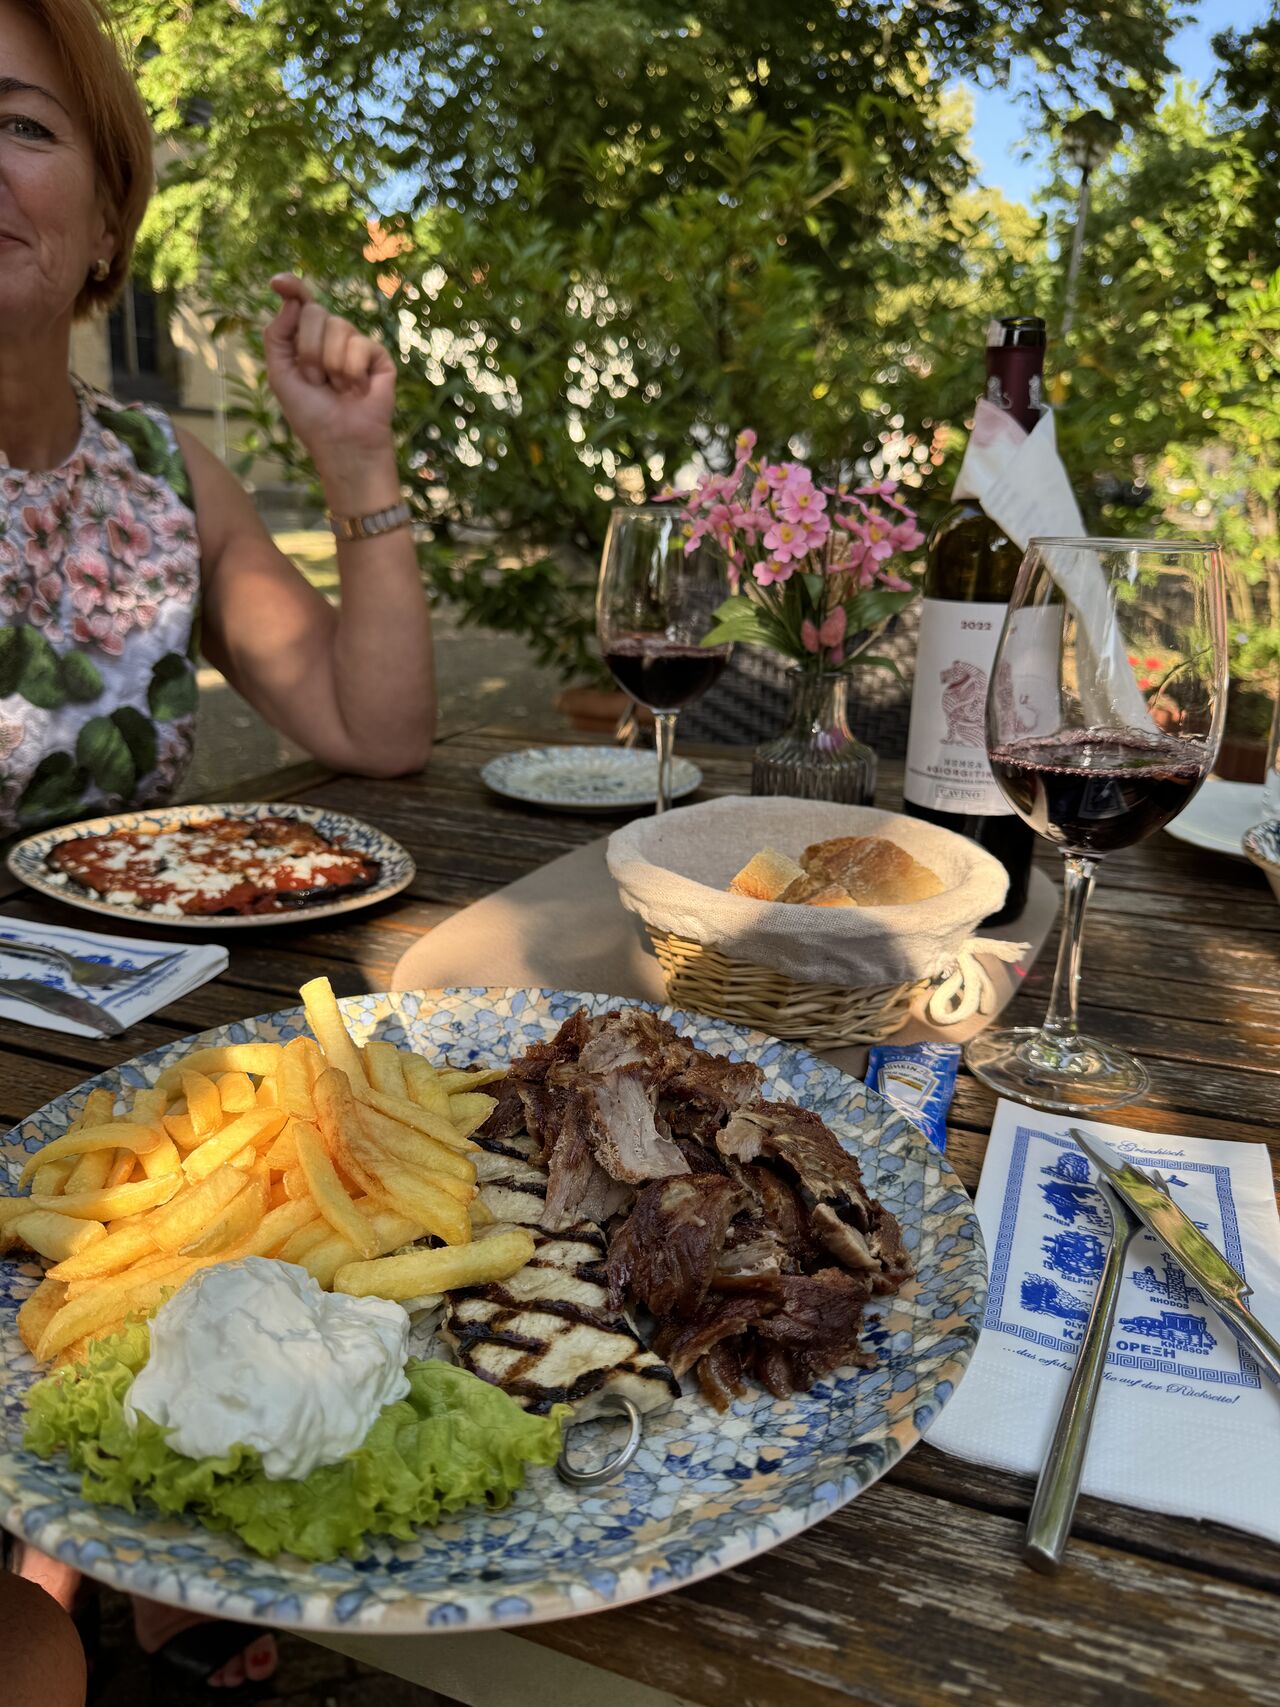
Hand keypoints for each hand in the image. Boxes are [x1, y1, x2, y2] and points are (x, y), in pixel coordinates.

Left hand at [263, 275, 396, 486]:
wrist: (341, 443)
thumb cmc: (311, 415)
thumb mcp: (280, 375)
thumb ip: (277, 336)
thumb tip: (291, 299)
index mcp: (305, 340)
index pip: (299, 304)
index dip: (291, 288)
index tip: (277, 283)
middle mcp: (331, 338)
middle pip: (314, 312)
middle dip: (309, 349)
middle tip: (315, 380)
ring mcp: (355, 345)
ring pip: (338, 326)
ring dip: (330, 364)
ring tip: (338, 388)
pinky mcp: (378, 357)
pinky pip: (360, 345)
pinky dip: (352, 372)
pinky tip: (358, 390)